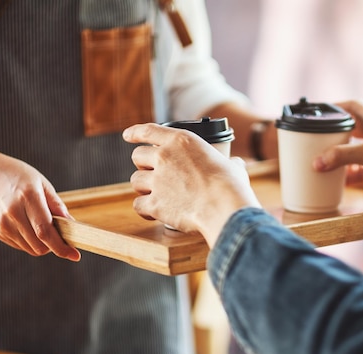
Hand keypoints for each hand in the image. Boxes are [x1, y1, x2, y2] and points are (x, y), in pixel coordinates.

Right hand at [0, 152, 80, 260]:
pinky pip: (21, 246)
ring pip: (31, 249)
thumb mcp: (42, 184)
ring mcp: (3, 224)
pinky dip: (31, 242)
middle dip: (55, 246)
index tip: (75, 255)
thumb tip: (72, 224)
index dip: (61, 247)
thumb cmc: (19, 177)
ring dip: (43, 245)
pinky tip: (29, 225)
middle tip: (60, 235)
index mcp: (28, 197)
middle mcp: (13, 213)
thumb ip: (57, 206)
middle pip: (39, 245)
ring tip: (42, 226)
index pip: (45, 231)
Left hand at [123, 123, 260, 246]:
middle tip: (152, 173)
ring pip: (135, 180)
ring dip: (143, 187)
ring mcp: (157, 180)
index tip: (127, 135)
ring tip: (156, 194)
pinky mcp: (155, 203)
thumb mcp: (231, 165)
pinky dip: (144, 209)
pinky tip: (152, 212)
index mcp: (181, 141)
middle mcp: (164, 157)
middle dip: (142, 165)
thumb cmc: (230, 185)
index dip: (135, 132)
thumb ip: (228, 162)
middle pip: (137, 156)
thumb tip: (235, 164)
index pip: (149, 131)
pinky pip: (138, 205)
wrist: (224, 207)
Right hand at [313, 100, 362, 204]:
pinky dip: (348, 176)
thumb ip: (342, 156)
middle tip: (313, 142)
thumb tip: (316, 163)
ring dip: (339, 158)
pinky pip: (360, 171)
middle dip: (332, 136)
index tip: (317, 112)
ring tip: (320, 163)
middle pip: (349, 130)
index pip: (350, 106)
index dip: (334, 107)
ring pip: (353, 152)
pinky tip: (337, 182)